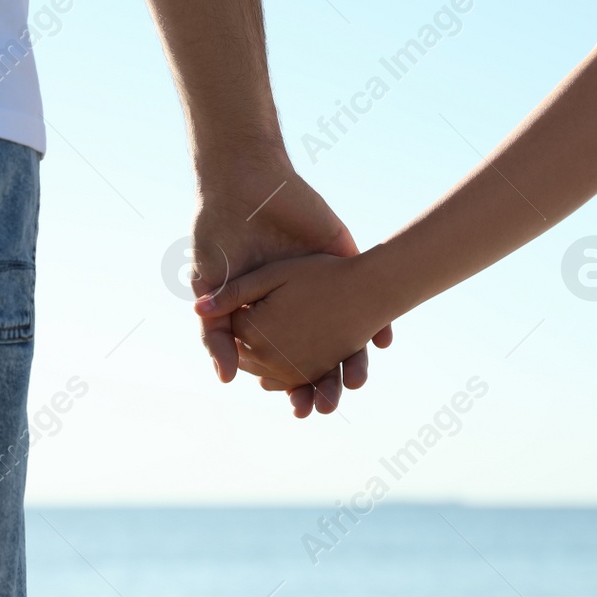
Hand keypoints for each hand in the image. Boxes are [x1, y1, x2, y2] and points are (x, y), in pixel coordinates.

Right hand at [190, 160, 390, 414]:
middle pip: (321, 356)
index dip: (293, 387)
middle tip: (331, 406)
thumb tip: (225, 380)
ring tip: (357, 381)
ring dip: (356, 360)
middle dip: (327, 383)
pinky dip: (379, 320)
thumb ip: (217, 335)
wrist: (243, 186)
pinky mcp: (343, 259)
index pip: (286, 363)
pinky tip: (383, 340)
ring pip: (349, 332)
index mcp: (268, 316)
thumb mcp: (212, 289)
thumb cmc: (219, 237)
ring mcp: (324, 283)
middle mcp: (299, 305)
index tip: (300, 410)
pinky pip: (369, 292)